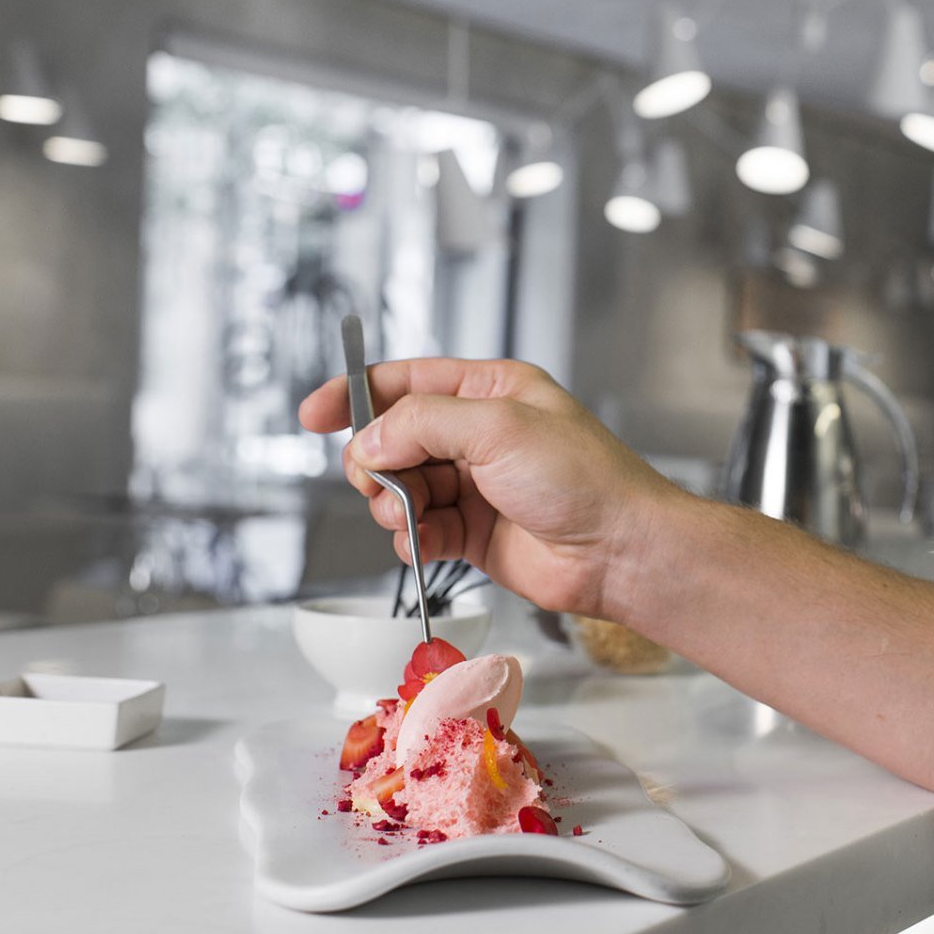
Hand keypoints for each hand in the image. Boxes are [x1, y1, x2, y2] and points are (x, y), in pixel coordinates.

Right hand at [298, 358, 686, 617]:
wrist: (620, 551)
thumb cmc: (584, 479)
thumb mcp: (498, 427)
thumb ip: (422, 424)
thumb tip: (369, 443)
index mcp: (490, 391)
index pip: (406, 381)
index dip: (355, 394)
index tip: (313, 414)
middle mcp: (480, 435)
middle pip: (394, 439)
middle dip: (377, 462)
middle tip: (380, 481)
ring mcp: (475, 485)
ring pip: (400, 489)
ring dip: (394, 505)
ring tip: (412, 517)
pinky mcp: (473, 533)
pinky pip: (417, 531)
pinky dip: (411, 539)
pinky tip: (426, 545)